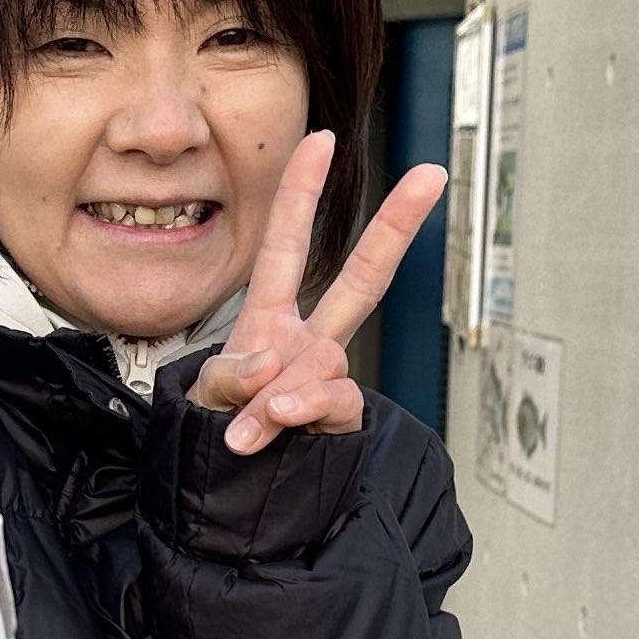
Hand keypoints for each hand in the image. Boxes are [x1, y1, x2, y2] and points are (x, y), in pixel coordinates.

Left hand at [191, 133, 446, 453]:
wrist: (224, 500)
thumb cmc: (211, 434)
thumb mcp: (205, 395)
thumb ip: (234, 377)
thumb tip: (278, 369)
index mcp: (268, 317)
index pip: (287, 244)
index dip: (301, 192)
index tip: (322, 138)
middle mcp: (307, 341)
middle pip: (362, 278)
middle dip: (395, 227)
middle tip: (433, 173)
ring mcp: (327, 380)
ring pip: (332, 358)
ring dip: (286, 391)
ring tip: (252, 422)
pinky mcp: (339, 420)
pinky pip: (332, 403)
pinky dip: (299, 412)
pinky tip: (271, 429)